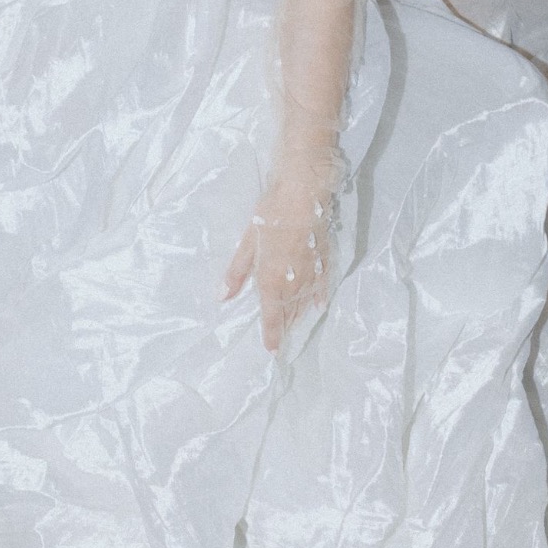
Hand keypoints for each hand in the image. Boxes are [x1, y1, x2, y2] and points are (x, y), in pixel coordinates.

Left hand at [220, 170, 332, 353]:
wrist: (304, 196)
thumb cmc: (270, 215)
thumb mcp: (247, 243)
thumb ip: (237, 272)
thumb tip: (222, 297)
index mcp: (271, 281)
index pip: (271, 317)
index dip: (272, 335)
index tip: (272, 351)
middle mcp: (293, 284)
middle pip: (290, 313)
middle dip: (285, 326)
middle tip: (282, 338)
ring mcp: (312, 275)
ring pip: (306, 303)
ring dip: (300, 315)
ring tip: (296, 324)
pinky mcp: (324, 262)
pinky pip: (322, 287)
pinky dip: (318, 298)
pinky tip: (318, 305)